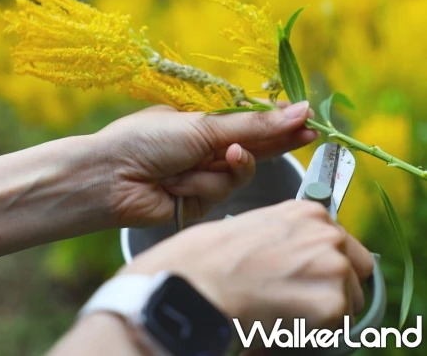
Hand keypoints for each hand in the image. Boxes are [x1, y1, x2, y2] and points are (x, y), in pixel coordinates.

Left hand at [92, 101, 316, 226]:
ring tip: (207, 160)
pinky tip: (179, 181)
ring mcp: (202, 175)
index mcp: (200, 122)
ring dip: (223, 166)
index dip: (279, 122)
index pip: (249, 120)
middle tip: (309, 136)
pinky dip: (202, 184)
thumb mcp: (202, 126)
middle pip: (253, 146)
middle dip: (275, 143)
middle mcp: (204, 148)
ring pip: (239, 172)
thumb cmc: (147, 141)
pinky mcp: (199, 202)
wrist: (111, 177)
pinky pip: (221, 191)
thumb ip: (252, 126)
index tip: (308, 118)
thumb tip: (299, 110)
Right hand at [120, 200, 374, 329]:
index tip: (306, 276)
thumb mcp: (247, 228)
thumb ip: (282, 237)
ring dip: (320, 311)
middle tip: (294, 299)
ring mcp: (332, 267)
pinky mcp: (331, 304)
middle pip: (354, 269)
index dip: (322, 263)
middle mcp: (326, 233)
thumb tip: (292, 260)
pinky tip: (278, 322)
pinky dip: (310, 332)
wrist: (189, 285)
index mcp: (305, 211)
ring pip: (348, 302)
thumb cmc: (201, 259)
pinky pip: (335, 328)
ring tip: (279, 312)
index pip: (340, 241)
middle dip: (331, 286)